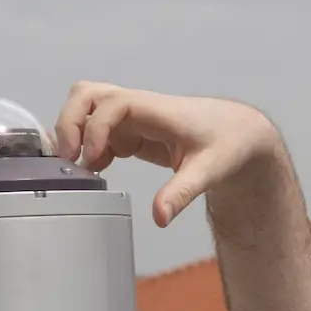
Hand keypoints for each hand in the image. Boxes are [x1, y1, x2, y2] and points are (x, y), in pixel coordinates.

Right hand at [53, 82, 283, 226]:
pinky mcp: (132, 131)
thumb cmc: (228, 145)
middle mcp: (140, 108)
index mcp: (158, 110)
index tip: (92, 157)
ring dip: (75, 132)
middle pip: (87, 94)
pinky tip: (97, 169)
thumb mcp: (208, 172)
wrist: (240, 136)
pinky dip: (89, 146)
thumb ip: (181, 193)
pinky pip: (98, 130)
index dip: (95, 127)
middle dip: (70, 122)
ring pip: (88, 107)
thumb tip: (159, 217)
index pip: (113, 104)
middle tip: (70, 157)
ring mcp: (133, 117)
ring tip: (79, 165)